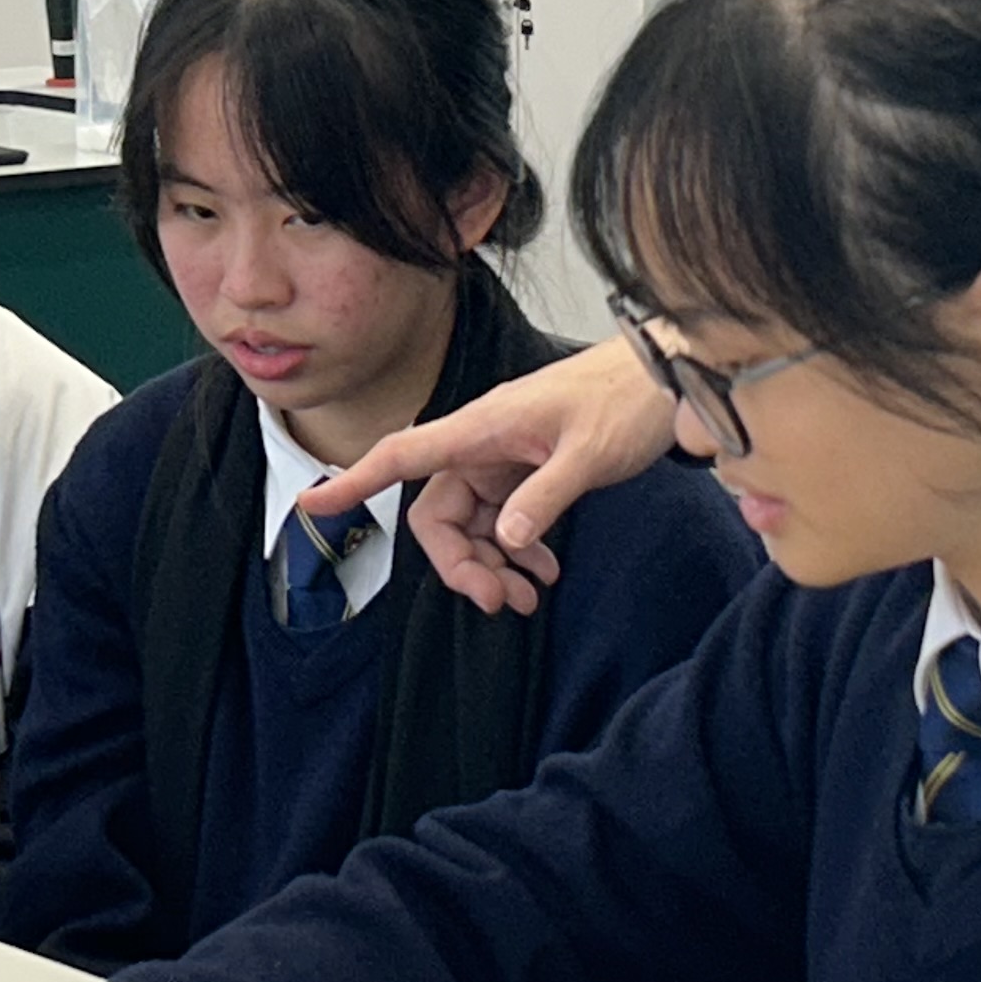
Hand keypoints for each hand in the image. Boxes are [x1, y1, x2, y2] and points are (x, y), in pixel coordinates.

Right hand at [299, 338, 678, 616]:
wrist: (668, 377)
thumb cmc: (627, 399)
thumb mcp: (590, 453)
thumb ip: (546, 498)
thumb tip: (506, 542)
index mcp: (483, 427)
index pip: (403, 454)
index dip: (355, 481)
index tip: (312, 503)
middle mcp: (483, 443)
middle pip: (438, 513)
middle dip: (461, 565)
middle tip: (503, 604)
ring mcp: (505, 459)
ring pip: (471, 524)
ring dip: (492, 566)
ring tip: (530, 598)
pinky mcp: (528, 471)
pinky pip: (503, 520)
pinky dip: (517, 551)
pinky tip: (545, 572)